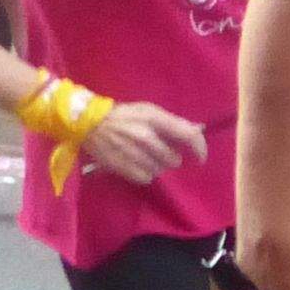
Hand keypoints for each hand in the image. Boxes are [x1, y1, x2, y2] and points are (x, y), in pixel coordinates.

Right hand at [80, 100, 207, 183]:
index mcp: (154, 119)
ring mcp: (133, 153)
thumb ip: (172, 122)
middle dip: (171, 158)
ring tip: (145, 156)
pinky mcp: (123, 167)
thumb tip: (196, 130)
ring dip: (157, 166)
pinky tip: (136, 164)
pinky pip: (146, 178)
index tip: (200, 158)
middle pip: (174, 159)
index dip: (200, 149)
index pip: (189, 135)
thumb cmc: (123, 115)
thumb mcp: (148, 110)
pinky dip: (145, 174)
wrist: (89, 123)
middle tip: (160, 151)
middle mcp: (146, 137)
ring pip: (160, 170)